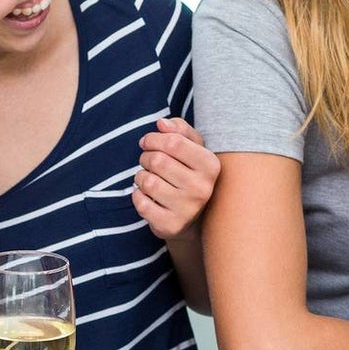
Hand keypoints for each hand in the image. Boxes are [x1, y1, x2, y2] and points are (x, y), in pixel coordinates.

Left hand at [133, 117, 220, 240]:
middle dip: (145, 157)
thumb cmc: (189, 174)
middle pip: (158, 160)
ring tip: (148, 179)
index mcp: (211, 165)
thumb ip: (178, 130)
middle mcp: (203, 188)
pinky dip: (137, 195)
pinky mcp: (171, 226)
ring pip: (147, 181)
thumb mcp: (192, 148)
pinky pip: (141, 203)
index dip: (153, 138)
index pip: (174, 142)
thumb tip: (161, 123)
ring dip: (141, 176)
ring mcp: (188, 209)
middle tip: (147, 162)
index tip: (147, 142)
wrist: (193, 218)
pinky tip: (146, 195)